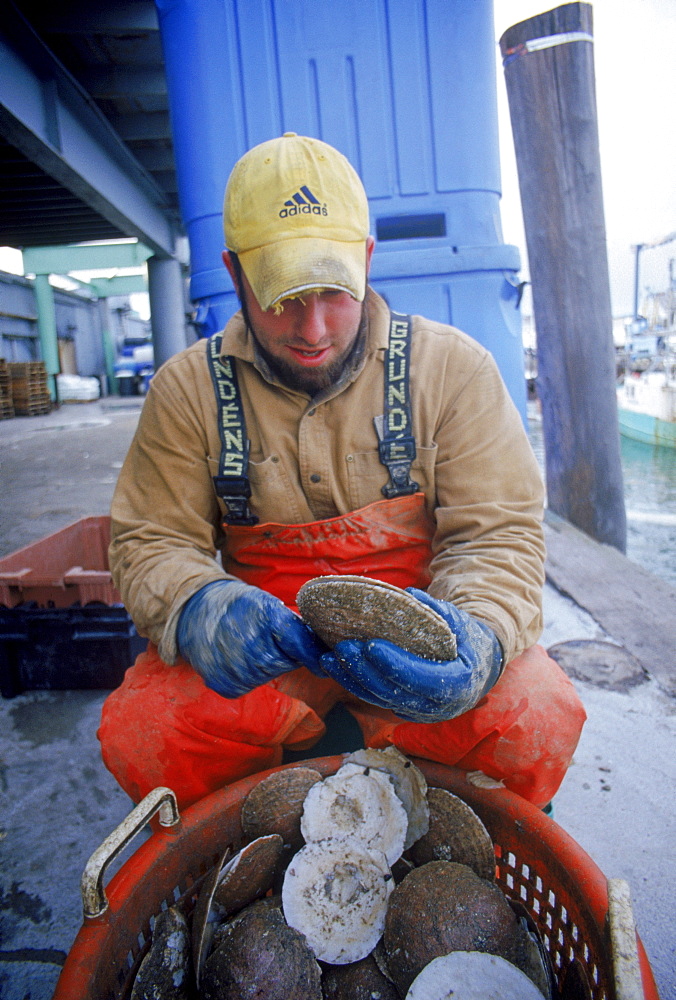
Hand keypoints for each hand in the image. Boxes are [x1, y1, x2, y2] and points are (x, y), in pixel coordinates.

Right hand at [176, 580, 327, 697]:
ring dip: (265, 663)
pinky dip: (247, 673)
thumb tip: (323, 651)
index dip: (315, 653)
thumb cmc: (238, 606)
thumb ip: (296, 626)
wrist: (194, 612)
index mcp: (269, 621)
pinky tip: (236, 657)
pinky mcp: (227, 687)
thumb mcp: (268, 603)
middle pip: (288, 662)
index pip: (305, 647)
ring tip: (247, 644)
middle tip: (266, 637)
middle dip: (284, 652)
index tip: (323, 659)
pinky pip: (249, 684)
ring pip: (269, 674)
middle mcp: (255, 651)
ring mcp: (239, 672)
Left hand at [317, 589, 502, 722]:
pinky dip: (355, 684)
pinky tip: (336, 668)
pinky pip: (377, 699)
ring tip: (330, 658)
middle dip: (364, 671)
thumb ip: (439, 611)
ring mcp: (420, 713)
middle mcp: (437, 707)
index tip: (371, 645)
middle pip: (394, 693)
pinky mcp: (405, 711)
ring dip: (352, 680)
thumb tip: (410, 595)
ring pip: (380, 700)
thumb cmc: (471, 641)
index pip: (421, 679)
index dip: (395, 664)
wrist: (480, 668)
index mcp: (459, 684)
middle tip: (342, 648)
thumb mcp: (462, 622)